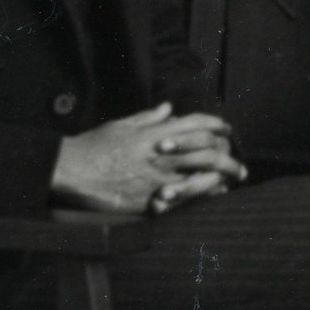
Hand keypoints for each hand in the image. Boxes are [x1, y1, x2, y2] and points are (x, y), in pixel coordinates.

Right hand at [51, 102, 247, 213]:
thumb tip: (168, 108)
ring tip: (230, 184)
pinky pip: (182, 201)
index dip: (216, 125)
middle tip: (239, 166)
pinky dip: (199, 199)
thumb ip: (149, 117)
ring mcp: (156, 179)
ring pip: (201, 179)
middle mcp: (161, 154)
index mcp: (156, 133)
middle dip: (228, 159)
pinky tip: (208, 199)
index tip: (227, 130)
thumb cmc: (93, 146)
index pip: (196, 124)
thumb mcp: (122, 125)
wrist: (69, 171)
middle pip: (207, 153)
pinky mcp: (147, 201)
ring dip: (220, 181)